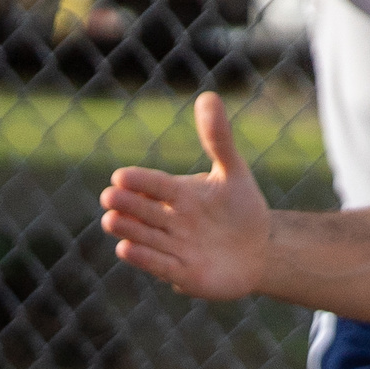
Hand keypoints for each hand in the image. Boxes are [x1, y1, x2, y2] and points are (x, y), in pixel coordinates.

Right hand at [99, 91, 270, 301]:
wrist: (260, 251)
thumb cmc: (243, 209)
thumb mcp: (233, 172)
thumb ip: (218, 138)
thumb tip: (208, 96)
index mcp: (180, 194)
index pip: (156, 185)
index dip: (141, 181)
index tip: (121, 176)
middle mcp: (171, 220)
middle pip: (144, 211)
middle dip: (127, 205)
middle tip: (109, 196)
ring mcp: (174, 247)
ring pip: (146, 236)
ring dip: (129, 230)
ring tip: (112, 220)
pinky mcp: (182, 273)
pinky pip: (159, 264)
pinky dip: (144, 258)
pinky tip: (125, 249)